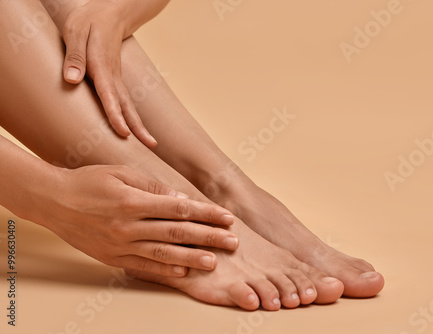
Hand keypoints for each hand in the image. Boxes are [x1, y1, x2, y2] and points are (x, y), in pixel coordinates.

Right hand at [38, 165, 238, 276]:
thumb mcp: (122, 173)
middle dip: (208, 237)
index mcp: (132, 201)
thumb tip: (181, 200)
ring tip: (214, 262)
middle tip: (232, 242)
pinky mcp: (111, 258)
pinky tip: (182, 272)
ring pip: (162, 253)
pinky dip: (163, 269)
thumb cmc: (89, 181)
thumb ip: (153, 187)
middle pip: (176, 233)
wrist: (53, 201)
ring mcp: (119, 245)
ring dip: (191, 258)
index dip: (207, 214)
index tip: (227, 218)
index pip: (179, 209)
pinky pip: (142, 266)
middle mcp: (127, 226)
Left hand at [61, 0, 156, 147]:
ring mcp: (116, 79)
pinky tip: (134, 129)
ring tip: (150, 143)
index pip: (109, 95)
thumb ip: (74, 56)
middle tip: (151, 146)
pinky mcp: (115, 80)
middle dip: (139, 127)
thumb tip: (71, 80)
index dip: (115, 115)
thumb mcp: (75, 32)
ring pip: (129, 105)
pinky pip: (125, 102)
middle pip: (127, 105)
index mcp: (101, 66)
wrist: (110, 13)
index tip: (123, 133)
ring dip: (139, 125)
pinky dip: (132, 117)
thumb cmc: (89, 22)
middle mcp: (112, 76)